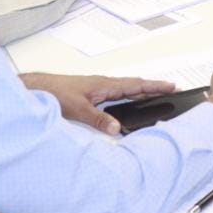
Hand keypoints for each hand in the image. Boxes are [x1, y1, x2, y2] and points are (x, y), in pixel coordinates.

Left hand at [20, 73, 175, 135]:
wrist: (40, 88)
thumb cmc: (56, 92)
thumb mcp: (78, 109)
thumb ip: (98, 119)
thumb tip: (117, 128)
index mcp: (105, 84)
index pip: (136, 85)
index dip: (154, 86)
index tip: (171, 86)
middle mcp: (105, 84)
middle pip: (135, 85)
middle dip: (154, 87)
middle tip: (172, 90)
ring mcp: (100, 88)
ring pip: (127, 89)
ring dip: (143, 91)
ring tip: (158, 95)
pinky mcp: (94, 94)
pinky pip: (119, 94)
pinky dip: (130, 96)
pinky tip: (131, 102)